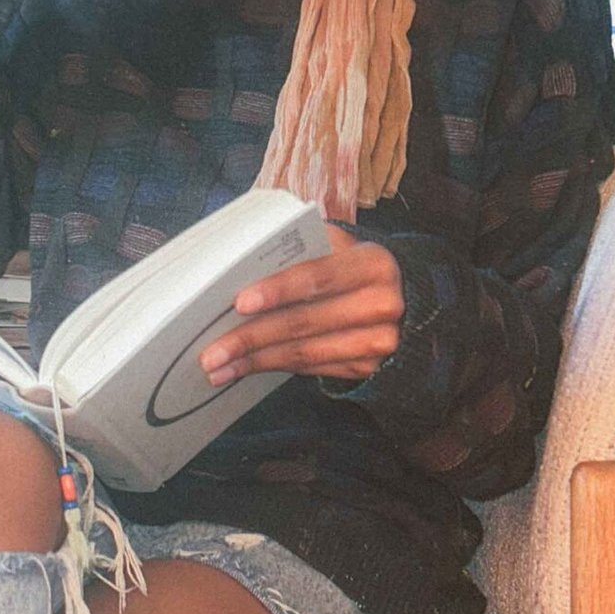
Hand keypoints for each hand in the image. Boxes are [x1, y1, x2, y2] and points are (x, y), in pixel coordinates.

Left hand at [200, 224, 403, 385]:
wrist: (403, 298)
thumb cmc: (351, 265)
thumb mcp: (338, 245)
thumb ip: (301, 245)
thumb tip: (242, 255)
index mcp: (372, 263)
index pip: (317, 277)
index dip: (277, 290)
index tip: (239, 303)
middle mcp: (381, 304)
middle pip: (305, 322)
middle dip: (251, 338)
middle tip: (211, 353)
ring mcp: (378, 340)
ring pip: (305, 352)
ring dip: (256, 361)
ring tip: (218, 368)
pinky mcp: (368, 367)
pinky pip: (313, 367)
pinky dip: (275, 367)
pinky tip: (246, 368)